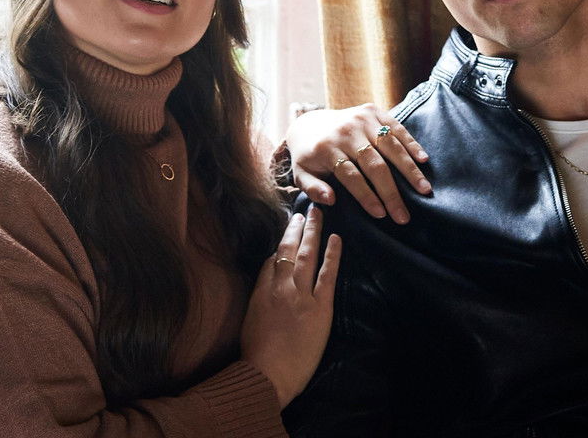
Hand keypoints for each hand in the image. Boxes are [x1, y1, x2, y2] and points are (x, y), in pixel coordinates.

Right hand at [240, 207, 341, 407]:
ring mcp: (300, 296)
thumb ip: (260, 301)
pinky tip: (336, 239)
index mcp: (261, 293)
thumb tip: (269, 285)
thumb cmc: (256, 358)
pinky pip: (327, 275)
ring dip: (312, 231)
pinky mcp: (319, 308)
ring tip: (318, 214)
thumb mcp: (250, 323)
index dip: (281, 247)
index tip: (289, 235)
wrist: (266, 376)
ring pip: (306, 255)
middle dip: (296, 228)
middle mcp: (279, 288)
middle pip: (288, 250)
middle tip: (304, 212)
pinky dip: (332, 255)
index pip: (270, 261)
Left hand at [284, 104, 429, 223]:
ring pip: (390, 146)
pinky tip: (424, 160)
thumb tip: (330, 200)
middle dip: (391, 192)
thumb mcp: (301, 174)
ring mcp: (361, 119)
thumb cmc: (309, 157)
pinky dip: (411, 143)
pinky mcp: (373, 111)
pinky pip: (396, 128)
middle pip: (374, 164)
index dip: (366, 196)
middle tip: (404, 216)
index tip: (381, 215)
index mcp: (327, 148)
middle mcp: (346, 132)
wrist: (310, 124)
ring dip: (409, 169)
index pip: (351, 175)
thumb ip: (312, 189)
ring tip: (424, 189)